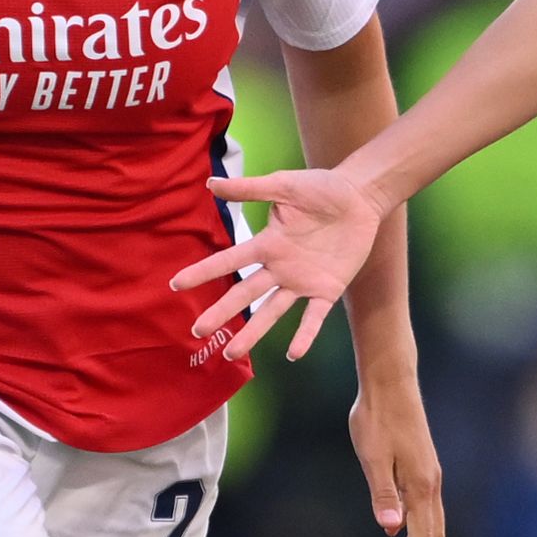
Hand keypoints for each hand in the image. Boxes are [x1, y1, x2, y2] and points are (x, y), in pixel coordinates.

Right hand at [171, 167, 383, 362]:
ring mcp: (302, 281)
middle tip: (198, 331)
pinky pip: (314, 316)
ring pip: (272, 311)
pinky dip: (305, 334)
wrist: (361, 197)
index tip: (176, 285)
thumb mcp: (284, 185)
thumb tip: (210, 184)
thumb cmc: (322, 188)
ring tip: (231, 353)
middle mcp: (279, 267)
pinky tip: (294, 353)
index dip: (203, 272)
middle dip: (222, 312)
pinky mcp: (328, 289)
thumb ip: (250, 188)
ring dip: (253, 332)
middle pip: (245, 294)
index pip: (229, 261)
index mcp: (267, 243)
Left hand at [349, 371, 446, 536]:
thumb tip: (392, 529)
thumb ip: (383, 493)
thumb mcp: (372, 457)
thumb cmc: (376, 418)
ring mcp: (431, 473)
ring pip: (434, 521)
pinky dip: (419, 527)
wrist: (391, 382)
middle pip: (434, 534)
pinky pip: (428, 507)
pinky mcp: (425, 466)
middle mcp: (431, 482)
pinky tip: (400, 527)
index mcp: (420, 485)